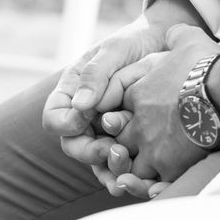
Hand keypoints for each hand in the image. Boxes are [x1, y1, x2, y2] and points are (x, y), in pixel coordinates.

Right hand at [42, 0, 208, 191]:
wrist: (165, 42)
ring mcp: (106, 129)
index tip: (85, 119)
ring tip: (127, 164)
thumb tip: (79, 107)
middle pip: (73, 145)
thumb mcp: (114, 51)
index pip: (54, 118)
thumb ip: (95, 75)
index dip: (66, 124)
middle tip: (114, 150)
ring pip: (97, 160)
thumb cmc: (134, 42)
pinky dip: (126, 173)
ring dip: (109, 168)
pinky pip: (120, 162)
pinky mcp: (128, 139)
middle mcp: (85, 115)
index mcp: (73, 92)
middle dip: (90, 152)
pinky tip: (137, 177)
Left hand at [102, 24, 219, 194]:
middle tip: (143, 148)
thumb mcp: (187, 39)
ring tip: (152, 169)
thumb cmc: (207, 64)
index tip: (139, 119)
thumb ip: (175, 35)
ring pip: (131, 166)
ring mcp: (151, 146)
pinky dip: (152, 188)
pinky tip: (157, 187)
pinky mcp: (169, 166)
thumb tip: (173, 28)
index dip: (124, 117)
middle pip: (120, 140)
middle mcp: (139, 122)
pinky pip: (151, 185)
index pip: (116, 110)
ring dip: (138, 169)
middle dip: (126, 145)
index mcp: (138, 94)